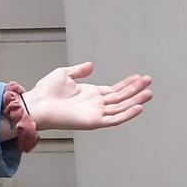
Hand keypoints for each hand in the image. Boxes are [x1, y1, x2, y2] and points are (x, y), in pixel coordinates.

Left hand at [25, 62, 152, 131]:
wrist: (37, 104)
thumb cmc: (46, 91)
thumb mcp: (64, 74)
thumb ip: (79, 71)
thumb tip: (91, 65)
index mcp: (90, 94)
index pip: (114, 89)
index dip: (127, 83)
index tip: (139, 77)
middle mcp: (95, 104)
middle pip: (121, 97)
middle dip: (135, 89)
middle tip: (149, 81)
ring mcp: (95, 113)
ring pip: (121, 107)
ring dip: (135, 100)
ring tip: (149, 92)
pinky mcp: (93, 122)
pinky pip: (114, 119)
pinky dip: (127, 114)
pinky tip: (138, 107)